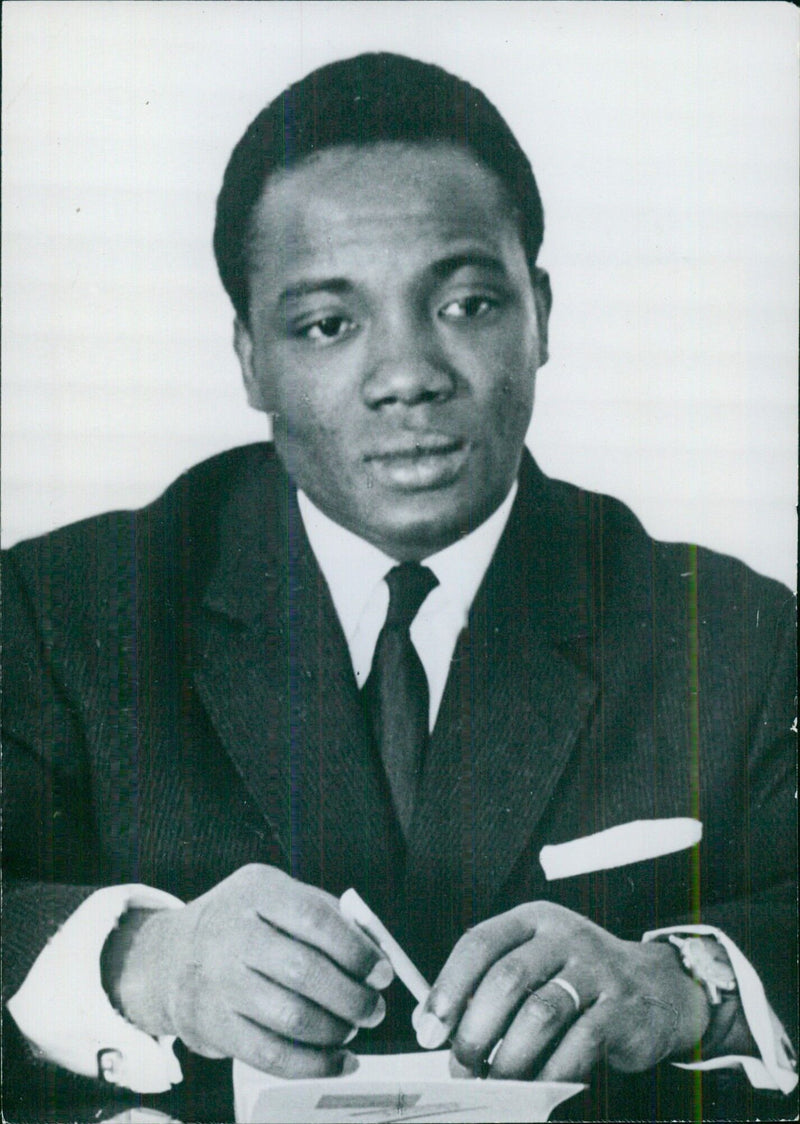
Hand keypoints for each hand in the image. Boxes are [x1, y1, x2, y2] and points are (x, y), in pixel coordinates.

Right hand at [104, 865, 392, 1076]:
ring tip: (351, 1030)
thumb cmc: (243, 925)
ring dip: (335, 1031)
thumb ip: (328, 916)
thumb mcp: (277, 897)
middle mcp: (233, 932)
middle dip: (352, 997)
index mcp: (258, 890)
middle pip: (305, 971)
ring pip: (291, 1017)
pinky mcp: (212, 1026)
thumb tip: (378, 954)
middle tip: (374, 1009)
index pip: (314, 918)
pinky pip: (270, 1054)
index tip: (382, 972)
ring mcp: (219, 981)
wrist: (169, 957)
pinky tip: (338, 1061)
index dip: (355, 949)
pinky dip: (314, 1065)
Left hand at [413, 901, 708, 1080]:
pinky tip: (536, 1087)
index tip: (429, 1030)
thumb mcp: (533, 965)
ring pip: (540, 1013)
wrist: (655, 989)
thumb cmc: (577, 981)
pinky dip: (551, 1072)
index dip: (448, 987)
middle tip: (460, 1066)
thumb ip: (484, 987)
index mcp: (532, 920)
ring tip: (493, 1082)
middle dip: (475, 1030)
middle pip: (507, 979)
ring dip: (509, 1057)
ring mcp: (595, 970)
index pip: (479, 943)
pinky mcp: (620, 1008)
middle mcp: (563, 936)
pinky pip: (579, 1044)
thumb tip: (429, 1025)